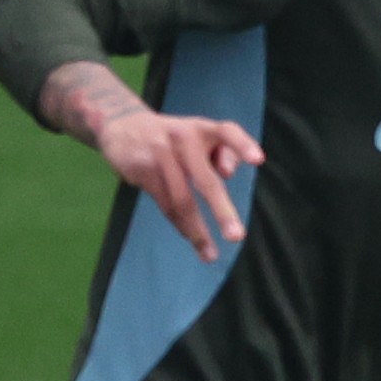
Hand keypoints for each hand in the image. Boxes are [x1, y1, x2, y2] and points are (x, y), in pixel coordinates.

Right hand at [95, 107, 262, 263]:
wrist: (122, 125)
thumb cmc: (177, 137)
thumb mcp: (200, 136)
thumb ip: (223, 152)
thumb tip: (228, 173)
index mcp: (203, 129)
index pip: (227, 132)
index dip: (242, 145)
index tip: (259, 161)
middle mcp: (183, 139)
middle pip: (205, 179)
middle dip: (221, 211)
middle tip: (236, 237)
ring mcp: (160, 155)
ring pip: (181, 200)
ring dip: (196, 231)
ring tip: (210, 254)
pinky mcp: (142, 170)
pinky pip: (164, 204)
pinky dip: (179, 224)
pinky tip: (192, 238)